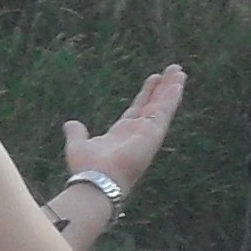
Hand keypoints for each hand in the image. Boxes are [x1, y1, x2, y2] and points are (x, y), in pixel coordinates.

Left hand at [64, 63, 185, 195]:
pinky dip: (172, 97)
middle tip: (174, 70)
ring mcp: (148, 133)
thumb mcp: (78, 145)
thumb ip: (77, 133)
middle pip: (154, 104)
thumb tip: (70, 124)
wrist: (97, 180)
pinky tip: (178, 83)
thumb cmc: (88, 168)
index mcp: (123, 133)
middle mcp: (139, 132)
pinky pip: (165, 111)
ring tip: (180, 71)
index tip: (154, 78)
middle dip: (164, 87)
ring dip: (172, 88)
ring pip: (163, 106)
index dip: (147, 93)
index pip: (139, 108)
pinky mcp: (154, 133)